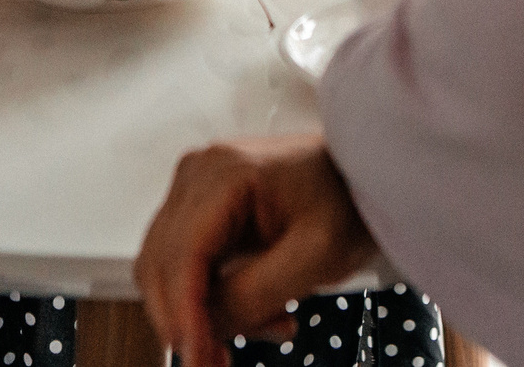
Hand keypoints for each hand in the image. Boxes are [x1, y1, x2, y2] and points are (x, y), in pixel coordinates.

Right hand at [135, 135, 379, 366]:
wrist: (361, 178)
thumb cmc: (348, 200)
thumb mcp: (317, 256)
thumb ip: (256, 293)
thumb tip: (207, 326)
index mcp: (225, 174)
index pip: (182, 256)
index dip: (185, 315)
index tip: (198, 359)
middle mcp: (199, 175)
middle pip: (162, 265)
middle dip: (188, 321)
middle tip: (216, 363)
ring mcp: (196, 190)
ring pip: (166, 270)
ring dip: (200, 313)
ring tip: (263, 326)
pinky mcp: (201, 209)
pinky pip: (184, 265)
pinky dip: (209, 299)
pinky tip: (256, 311)